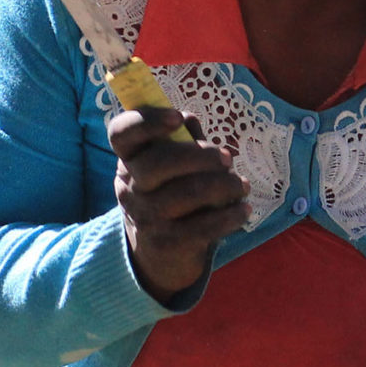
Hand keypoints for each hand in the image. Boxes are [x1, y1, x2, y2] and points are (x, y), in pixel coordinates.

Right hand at [108, 106, 249, 299]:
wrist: (163, 250)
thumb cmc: (174, 190)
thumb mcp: (173, 162)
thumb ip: (182, 139)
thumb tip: (188, 121)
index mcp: (129, 159)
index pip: (121, 134)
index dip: (146, 122)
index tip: (177, 116)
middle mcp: (129, 188)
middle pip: (156, 164)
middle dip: (199, 156)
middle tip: (228, 158)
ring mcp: (146, 217)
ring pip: (185, 194)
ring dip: (223, 185)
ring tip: (242, 185)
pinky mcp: (166, 243)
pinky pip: (202, 227)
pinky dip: (230, 216)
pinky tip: (244, 209)